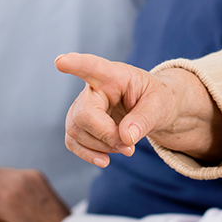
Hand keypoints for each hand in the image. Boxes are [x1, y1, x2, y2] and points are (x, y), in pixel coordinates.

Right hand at [56, 53, 221, 167]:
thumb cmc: (157, 100)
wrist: (154, 110)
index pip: (92, 67)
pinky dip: (89, 155)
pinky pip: (73, 142)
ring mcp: (83, 107)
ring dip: (101, 147)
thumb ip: (144, 119)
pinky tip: (105, 159)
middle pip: (82, 113)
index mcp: (114, 75)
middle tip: (129, 147)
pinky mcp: (80, 125)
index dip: (76, 64)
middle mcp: (93, 88)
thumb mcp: (160, 105)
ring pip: (76, 131)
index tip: (61, 62)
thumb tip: (125, 138)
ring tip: (125, 148)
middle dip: (105, 135)